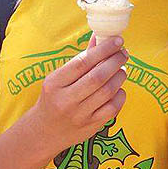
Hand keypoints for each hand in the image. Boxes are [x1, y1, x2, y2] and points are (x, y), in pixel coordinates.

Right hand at [27, 35, 127, 157]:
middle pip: (97, 77)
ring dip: (119, 76)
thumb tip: (100, 37)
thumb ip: (80, 59)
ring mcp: (79, 115)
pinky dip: (120, 95)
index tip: (117, 41)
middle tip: (123, 53)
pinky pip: (112, 108)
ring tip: (121, 69)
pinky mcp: (91, 127)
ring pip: (108, 91)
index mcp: (54, 84)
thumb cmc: (53, 98)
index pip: (82, 63)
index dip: (103, 49)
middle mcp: (65, 100)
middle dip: (115, 61)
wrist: (44, 132)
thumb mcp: (58, 78)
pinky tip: (119, 88)